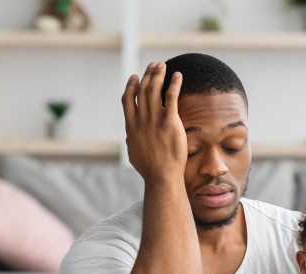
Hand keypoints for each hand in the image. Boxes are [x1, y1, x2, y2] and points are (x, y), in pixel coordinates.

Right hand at [121, 62, 186, 182]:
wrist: (162, 176)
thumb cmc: (149, 168)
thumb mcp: (133, 153)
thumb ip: (132, 140)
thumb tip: (130, 136)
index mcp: (131, 126)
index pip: (128, 99)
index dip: (131, 85)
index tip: (135, 76)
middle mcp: (141, 120)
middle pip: (142, 90)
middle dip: (148, 74)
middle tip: (154, 65)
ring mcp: (155, 120)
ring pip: (154, 90)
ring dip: (158, 75)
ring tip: (163, 65)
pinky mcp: (170, 122)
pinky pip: (171, 97)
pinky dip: (174, 84)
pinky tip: (178, 75)